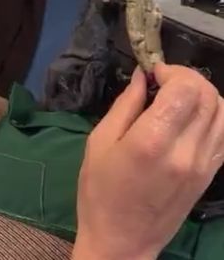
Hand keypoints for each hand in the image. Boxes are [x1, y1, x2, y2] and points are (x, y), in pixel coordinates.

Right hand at [72, 63, 223, 259]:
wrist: (122, 239)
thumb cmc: (100, 190)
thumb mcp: (99, 142)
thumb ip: (125, 105)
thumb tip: (142, 77)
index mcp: (151, 141)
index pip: (185, 90)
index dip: (173, 72)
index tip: (154, 73)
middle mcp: (186, 151)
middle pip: (208, 96)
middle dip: (188, 78)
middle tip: (164, 80)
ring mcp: (204, 164)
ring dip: (203, 94)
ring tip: (178, 96)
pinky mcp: (211, 173)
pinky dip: (214, 114)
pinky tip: (191, 116)